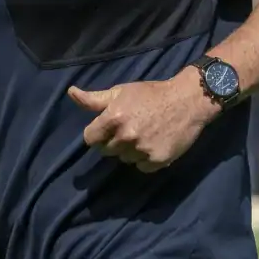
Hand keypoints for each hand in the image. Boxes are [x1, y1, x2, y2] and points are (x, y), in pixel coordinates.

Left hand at [68, 75, 217, 172]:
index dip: (97, 134)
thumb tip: (70, 93)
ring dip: (130, 151)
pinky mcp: (157, 160)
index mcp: (113, 118)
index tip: (106, 130)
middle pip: (107, 151)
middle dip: (114, 141)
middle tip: (129, 129)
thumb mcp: (121, 92)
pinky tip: (154, 144)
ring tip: (144, 135)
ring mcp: (142, 150)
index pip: (90, 139)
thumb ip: (94, 99)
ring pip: (124, 159)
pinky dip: (146, 160)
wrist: (188, 100)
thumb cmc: (151, 94)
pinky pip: (142, 167)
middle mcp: (126, 136)